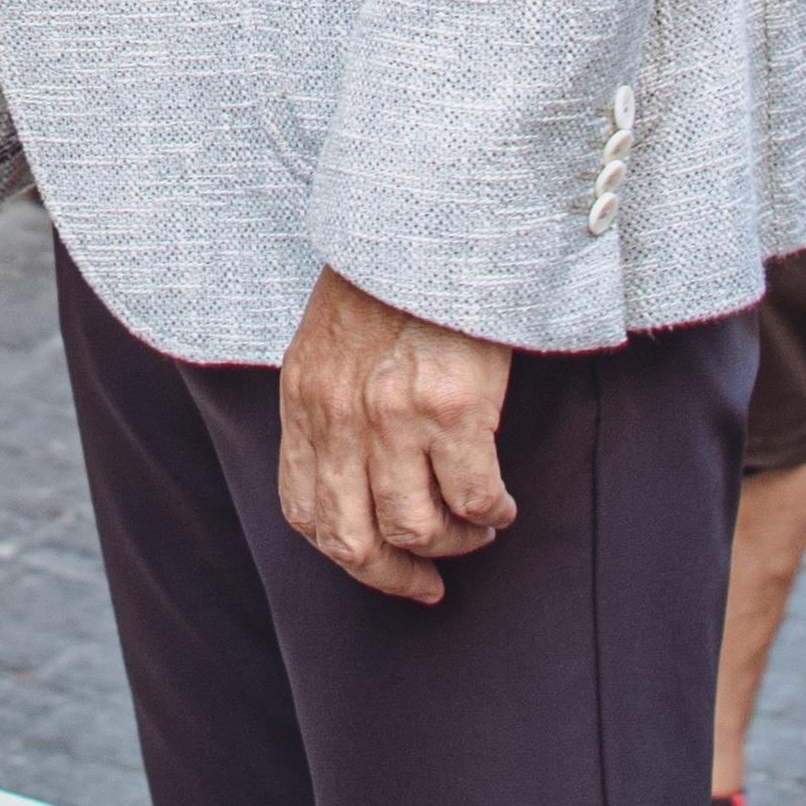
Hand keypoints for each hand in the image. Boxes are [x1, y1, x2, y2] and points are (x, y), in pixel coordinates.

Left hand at [275, 264, 513, 602]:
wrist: (430, 224)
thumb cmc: (390, 281)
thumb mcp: (332, 343)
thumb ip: (333, 405)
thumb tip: (358, 480)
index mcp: (304, 399)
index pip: (304, 510)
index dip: (347, 556)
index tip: (387, 570)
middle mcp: (338, 416)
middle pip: (352, 540)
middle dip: (395, 576)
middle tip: (432, 581)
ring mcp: (391, 415)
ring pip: (415, 529)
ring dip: (454, 542)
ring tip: (477, 524)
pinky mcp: (450, 408)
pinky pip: (473, 498)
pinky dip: (491, 514)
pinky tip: (502, 501)